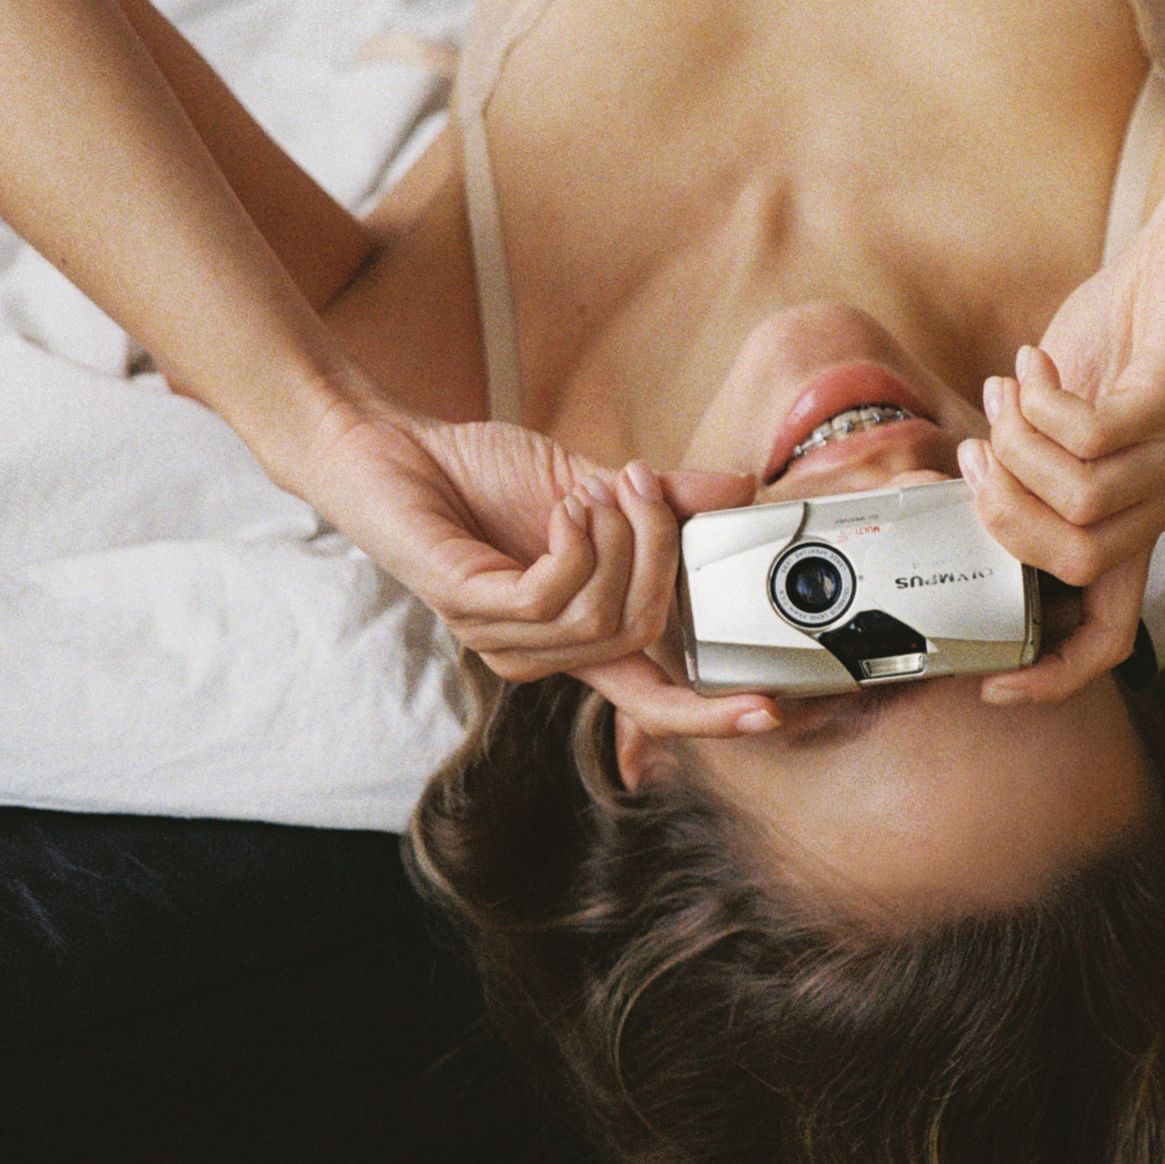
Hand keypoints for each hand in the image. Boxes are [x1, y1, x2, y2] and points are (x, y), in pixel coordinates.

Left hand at [292, 398, 778, 737]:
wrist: (393, 449)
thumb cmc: (479, 473)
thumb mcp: (589, 480)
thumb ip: (661, 500)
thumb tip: (739, 490)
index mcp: (579, 635)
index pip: (654, 701)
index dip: (713, 714)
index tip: (771, 710)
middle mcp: (543, 654)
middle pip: (645, 631)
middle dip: (662, 549)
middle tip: (640, 486)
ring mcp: (504, 638)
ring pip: (605, 615)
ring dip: (617, 537)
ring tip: (589, 490)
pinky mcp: (472, 608)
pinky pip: (556, 594)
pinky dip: (577, 540)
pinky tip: (565, 507)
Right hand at [960, 194, 1164, 701]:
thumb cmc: (1123, 333)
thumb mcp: (1059, 416)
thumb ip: (1025, 464)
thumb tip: (966, 489)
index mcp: (1141, 521)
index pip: (1110, 635)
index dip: (1054, 673)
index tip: (991, 680)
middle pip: (1068, 562)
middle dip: (1001, 512)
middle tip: (978, 450)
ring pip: (1074, 498)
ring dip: (1017, 444)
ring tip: (1009, 394)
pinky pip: (1088, 437)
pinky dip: (1041, 404)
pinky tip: (1035, 369)